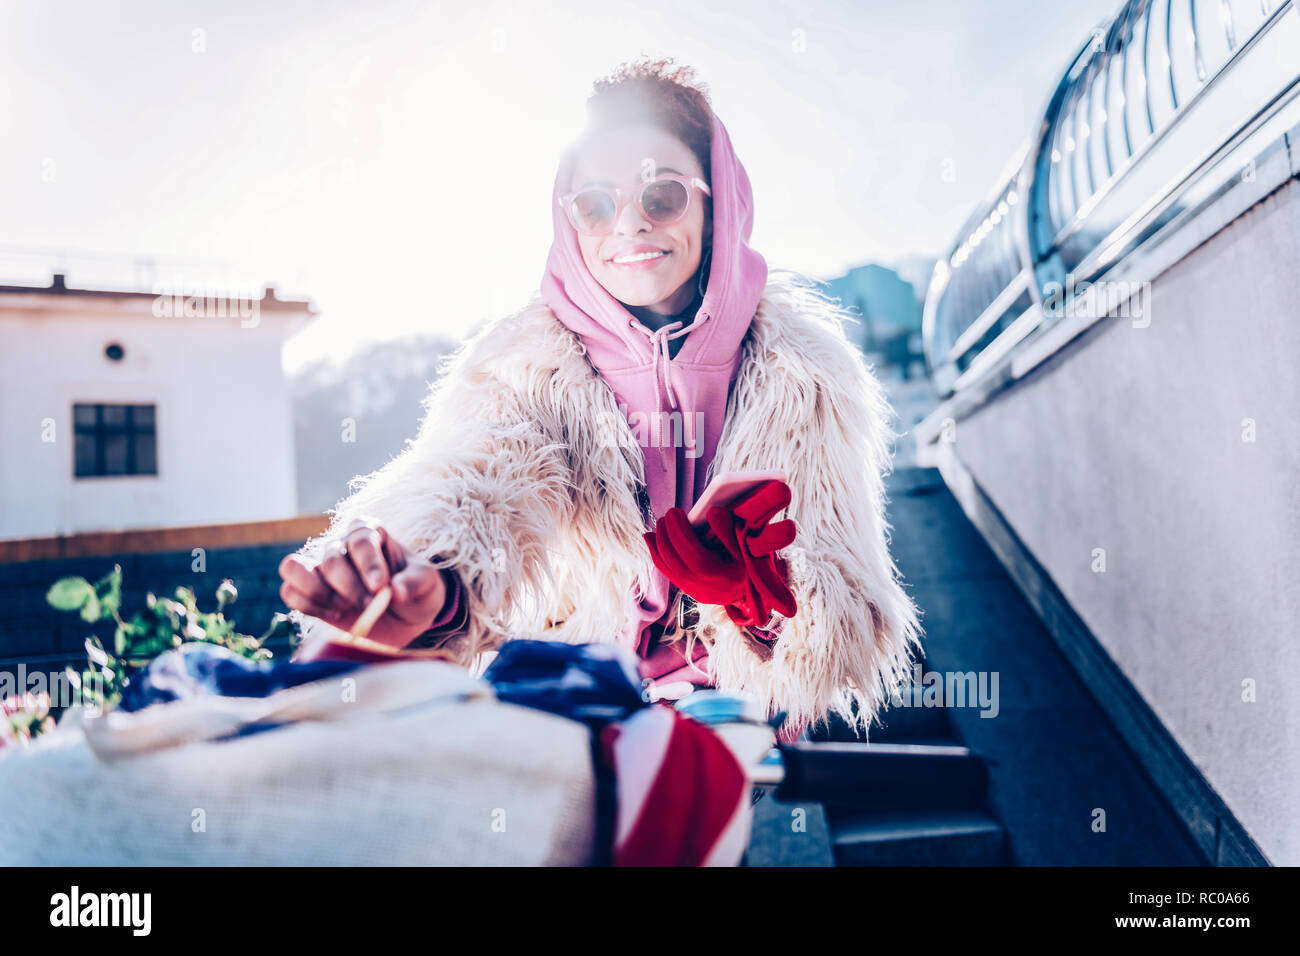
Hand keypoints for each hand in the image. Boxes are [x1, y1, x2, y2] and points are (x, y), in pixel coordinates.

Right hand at [279, 519, 446, 648]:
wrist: (409, 617)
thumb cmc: (417, 591)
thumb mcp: (426, 583)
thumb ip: (413, 583)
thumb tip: (393, 592)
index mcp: (370, 533)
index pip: (359, 538)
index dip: (368, 562)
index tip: (380, 587)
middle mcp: (341, 546)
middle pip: (330, 559)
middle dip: (350, 588)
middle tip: (371, 606)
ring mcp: (322, 569)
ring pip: (294, 567)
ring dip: (317, 592)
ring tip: (342, 608)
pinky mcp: (311, 593)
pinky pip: (289, 591)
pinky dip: (306, 605)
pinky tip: (333, 615)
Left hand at [644, 479, 797, 627]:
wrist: (757, 593)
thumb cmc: (752, 563)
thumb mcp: (749, 546)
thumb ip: (732, 529)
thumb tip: (713, 512)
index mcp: (723, 576)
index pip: (694, 556)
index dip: (680, 533)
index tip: (675, 512)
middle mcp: (705, 588)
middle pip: (675, 561)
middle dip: (667, 535)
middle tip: (668, 514)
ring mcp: (695, 592)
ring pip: (666, 568)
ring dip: (659, 543)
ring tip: (661, 523)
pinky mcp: (690, 591)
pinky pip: (667, 571)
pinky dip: (657, 553)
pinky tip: (652, 537)